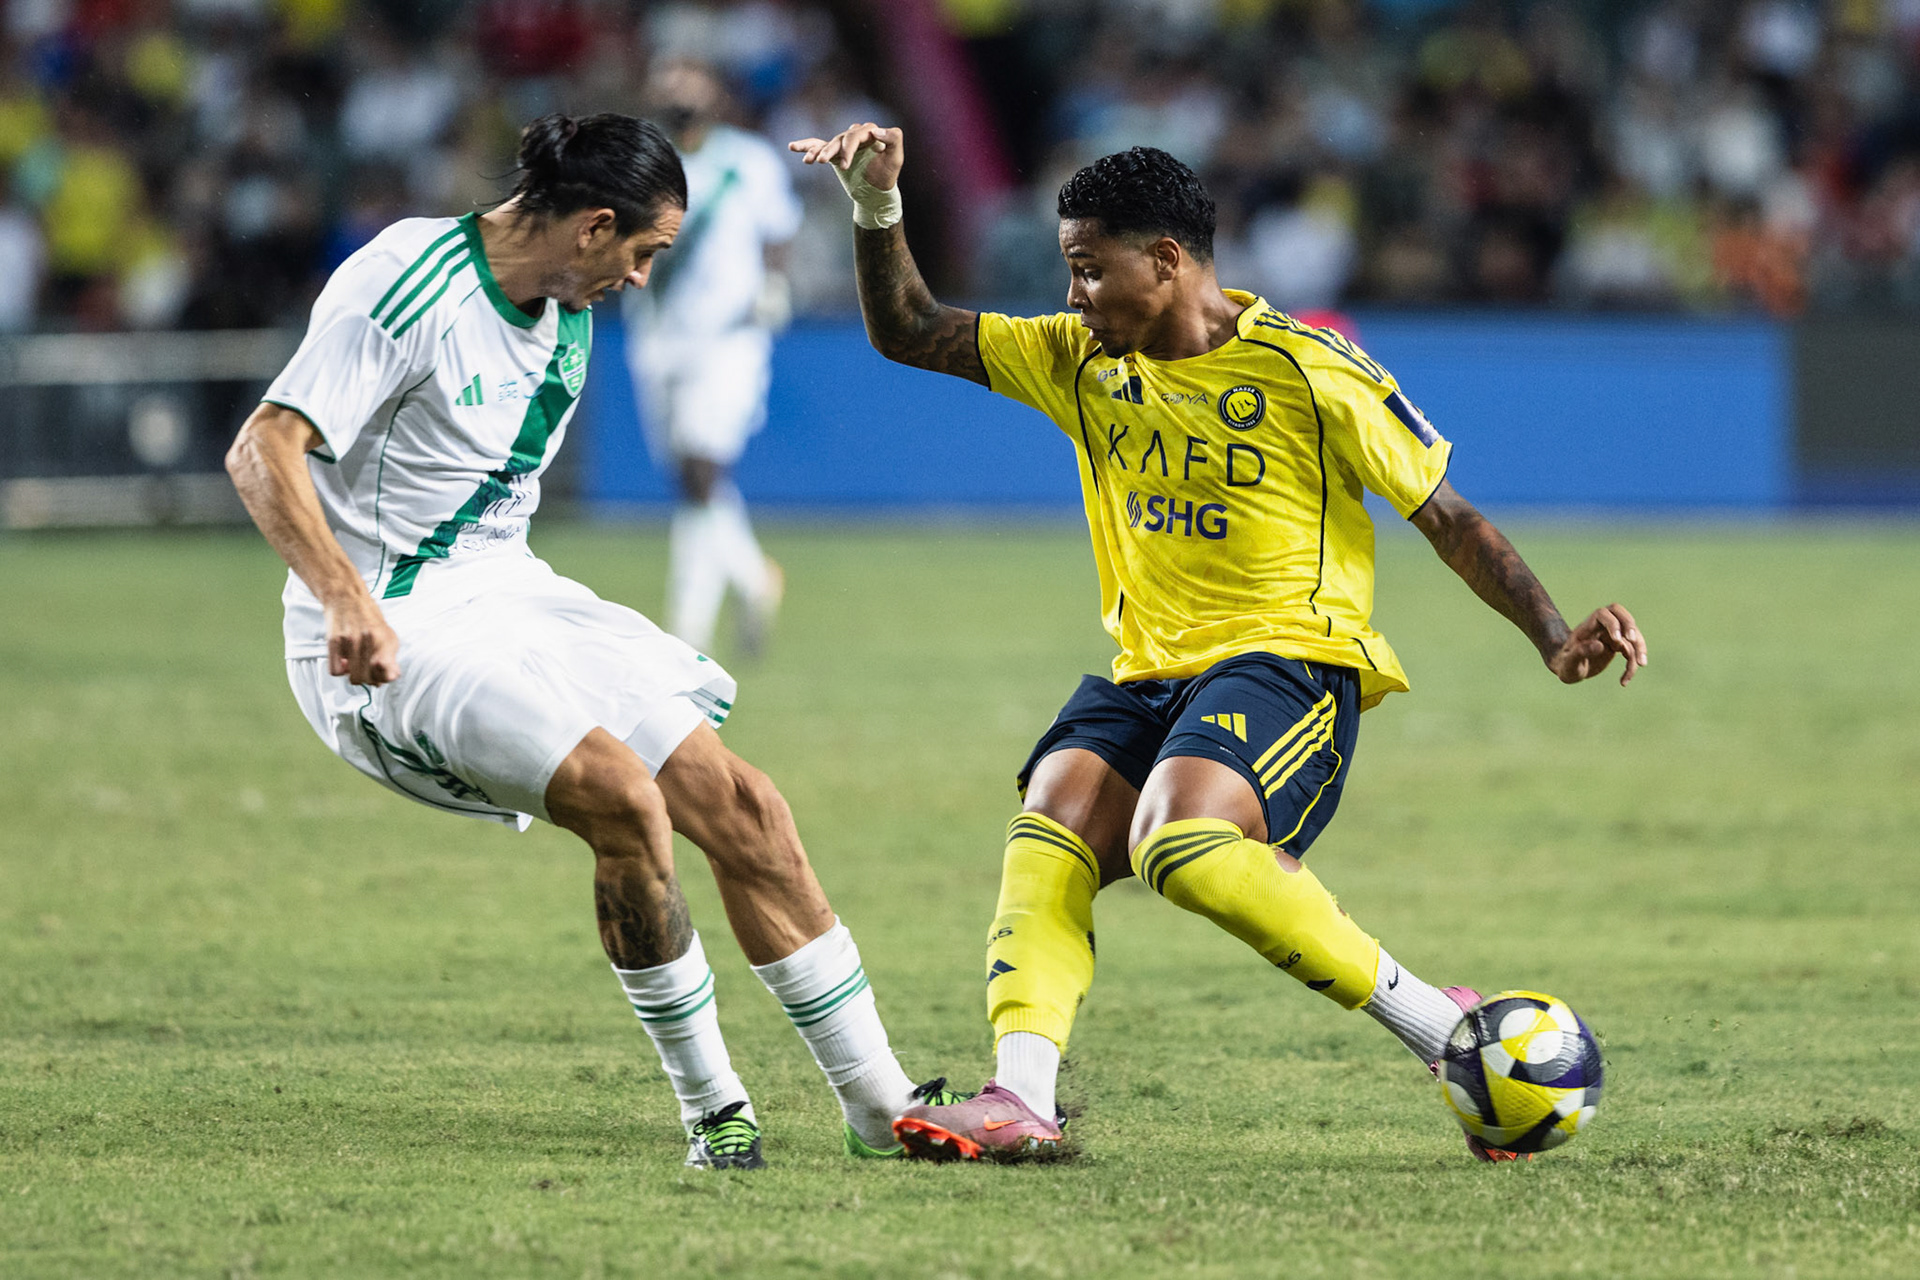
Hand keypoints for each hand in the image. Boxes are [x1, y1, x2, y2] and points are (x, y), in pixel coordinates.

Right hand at [326, 593, 400, 685]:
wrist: (347, 598)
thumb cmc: (368, 619)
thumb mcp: (388, 636)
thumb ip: (391, 658)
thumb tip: (392, 676)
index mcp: (386, 641)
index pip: (387, 675)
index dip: (383, 679)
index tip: (380, 676)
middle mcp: (369, 641)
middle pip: (368, 679)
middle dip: (368, 679)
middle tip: (366, 672)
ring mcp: (350, 641)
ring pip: (353, 677)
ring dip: (354, 675)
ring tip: (356, 665)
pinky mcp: (334, 641)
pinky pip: (335, 671)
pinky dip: (340, 670)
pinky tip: (344, 662)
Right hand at [788, 122, 903, 190]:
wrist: (877, 192)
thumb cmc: (888, 175)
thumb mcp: (896, 158)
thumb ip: (893, 139)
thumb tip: (876, 130)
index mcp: (869, 132)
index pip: (855, 135)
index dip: (848, 148)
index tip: (844, 166)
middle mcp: (855, 135)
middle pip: (840, 139)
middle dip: (831, 150)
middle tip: (822, 162)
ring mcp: (843, 144)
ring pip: (828, 143)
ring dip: (817, 151)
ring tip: (809, 160)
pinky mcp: (834, 154)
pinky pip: (817, 146)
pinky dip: (806, 146)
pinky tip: (792, 146)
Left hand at [1547, 604, 1646, 685]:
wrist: (1568, 669)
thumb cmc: (1565, 664)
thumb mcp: (1568, 663)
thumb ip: (1580, 652)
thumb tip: (1600, 645)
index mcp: (1587, 627)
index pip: (1603, 614)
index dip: (1613, 623)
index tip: (1617, 640)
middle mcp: (1601, 628)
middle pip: (1622, 616)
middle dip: (1630, 626)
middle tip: (1633, 640)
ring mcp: (1611, 637)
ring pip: (1632, 635)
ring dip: (1639, 649)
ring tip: (1641, 665)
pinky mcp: (1617, 647)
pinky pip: (1632, 651)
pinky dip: (1632, 665)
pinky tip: (1624, 681)